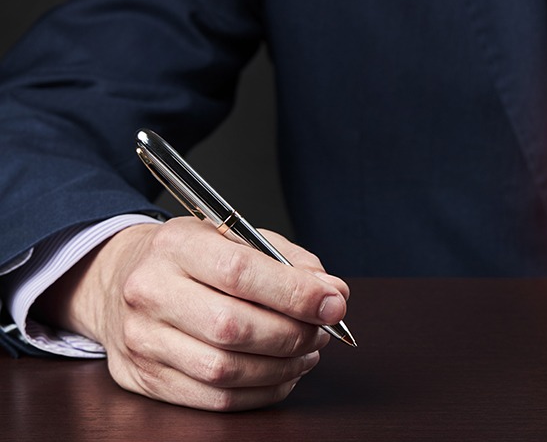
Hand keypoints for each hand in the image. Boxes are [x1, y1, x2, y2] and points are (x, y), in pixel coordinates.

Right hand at [34, 216, 350, 410]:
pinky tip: (281, 375)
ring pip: (224, 370)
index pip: (240, 272)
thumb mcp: (237, 238)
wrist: (120, 279)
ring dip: (281, 367)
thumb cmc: (193, 258)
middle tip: (321, 331)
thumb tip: (333, 295)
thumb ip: (291, 262)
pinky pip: (213, 399)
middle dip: (292, 334)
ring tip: (306, 352)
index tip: (333, 302)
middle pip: (233, 327)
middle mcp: (149, 291)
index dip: (295, 293)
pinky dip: (260, 392)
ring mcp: (141, 339)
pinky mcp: (143, 378)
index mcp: (175, 245)